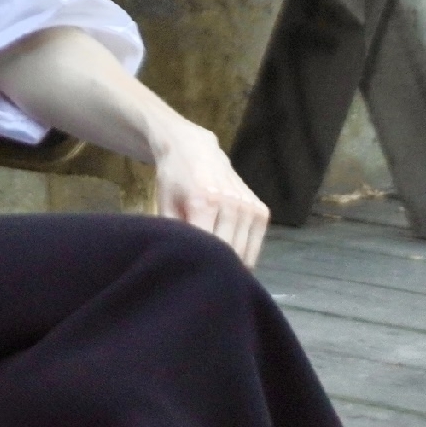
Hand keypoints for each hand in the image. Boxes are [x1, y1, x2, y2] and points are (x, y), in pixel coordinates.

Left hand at [150, 119, 271, 265]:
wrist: (195, 149)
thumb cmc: (174, 178)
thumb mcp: (164, 205)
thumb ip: (174, 236)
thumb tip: (179, 267)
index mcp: (205, 202)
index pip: (206, 249)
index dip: (198, 266)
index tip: (190, 277)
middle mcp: (232, 204)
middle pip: (227, 254)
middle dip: (215, 268)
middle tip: (202, 277)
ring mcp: (249, 207)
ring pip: (244, 253)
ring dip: (231, 264)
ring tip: (215, 267)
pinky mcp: (261, 210)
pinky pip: (256, 245)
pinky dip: (245, 255)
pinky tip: (231, 257)